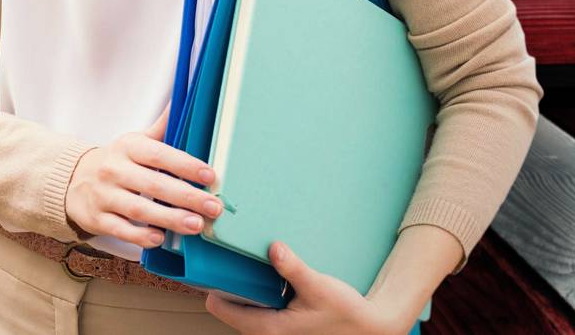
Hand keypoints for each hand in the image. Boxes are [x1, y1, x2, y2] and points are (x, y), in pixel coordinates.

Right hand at [63, 99, 222, 246]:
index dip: (185, 165)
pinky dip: (140, 236)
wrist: (72, 179)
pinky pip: (120, 229)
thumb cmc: (115, 161)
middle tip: (213, 207)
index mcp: (127, 147)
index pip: (158, 154)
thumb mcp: (134, 141)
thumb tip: (181, 101)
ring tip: (196, 225)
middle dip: (186, 197)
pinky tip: (160, 238)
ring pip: (139, 209)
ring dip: (170, 218)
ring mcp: (104, 195)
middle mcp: (114, 170)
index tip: (210, 175)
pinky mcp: (97, 218)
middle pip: (153, 185)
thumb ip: (161, 127)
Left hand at [204, 241, 410, 334]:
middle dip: (226, 290)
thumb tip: (272, 247)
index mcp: (273, 329)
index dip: (212, 293)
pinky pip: (262, 313)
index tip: (203, 272)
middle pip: (234, 313)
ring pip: (248, 313)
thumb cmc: (346, 313)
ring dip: (242, 293)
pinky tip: (262, 278)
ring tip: (237, 267)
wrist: (372, 328)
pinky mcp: (288, 328)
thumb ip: (293, 268)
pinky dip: (257, 297)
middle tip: (218, 262)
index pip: (227, 313)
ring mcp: (280, 333)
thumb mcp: (318, 286)